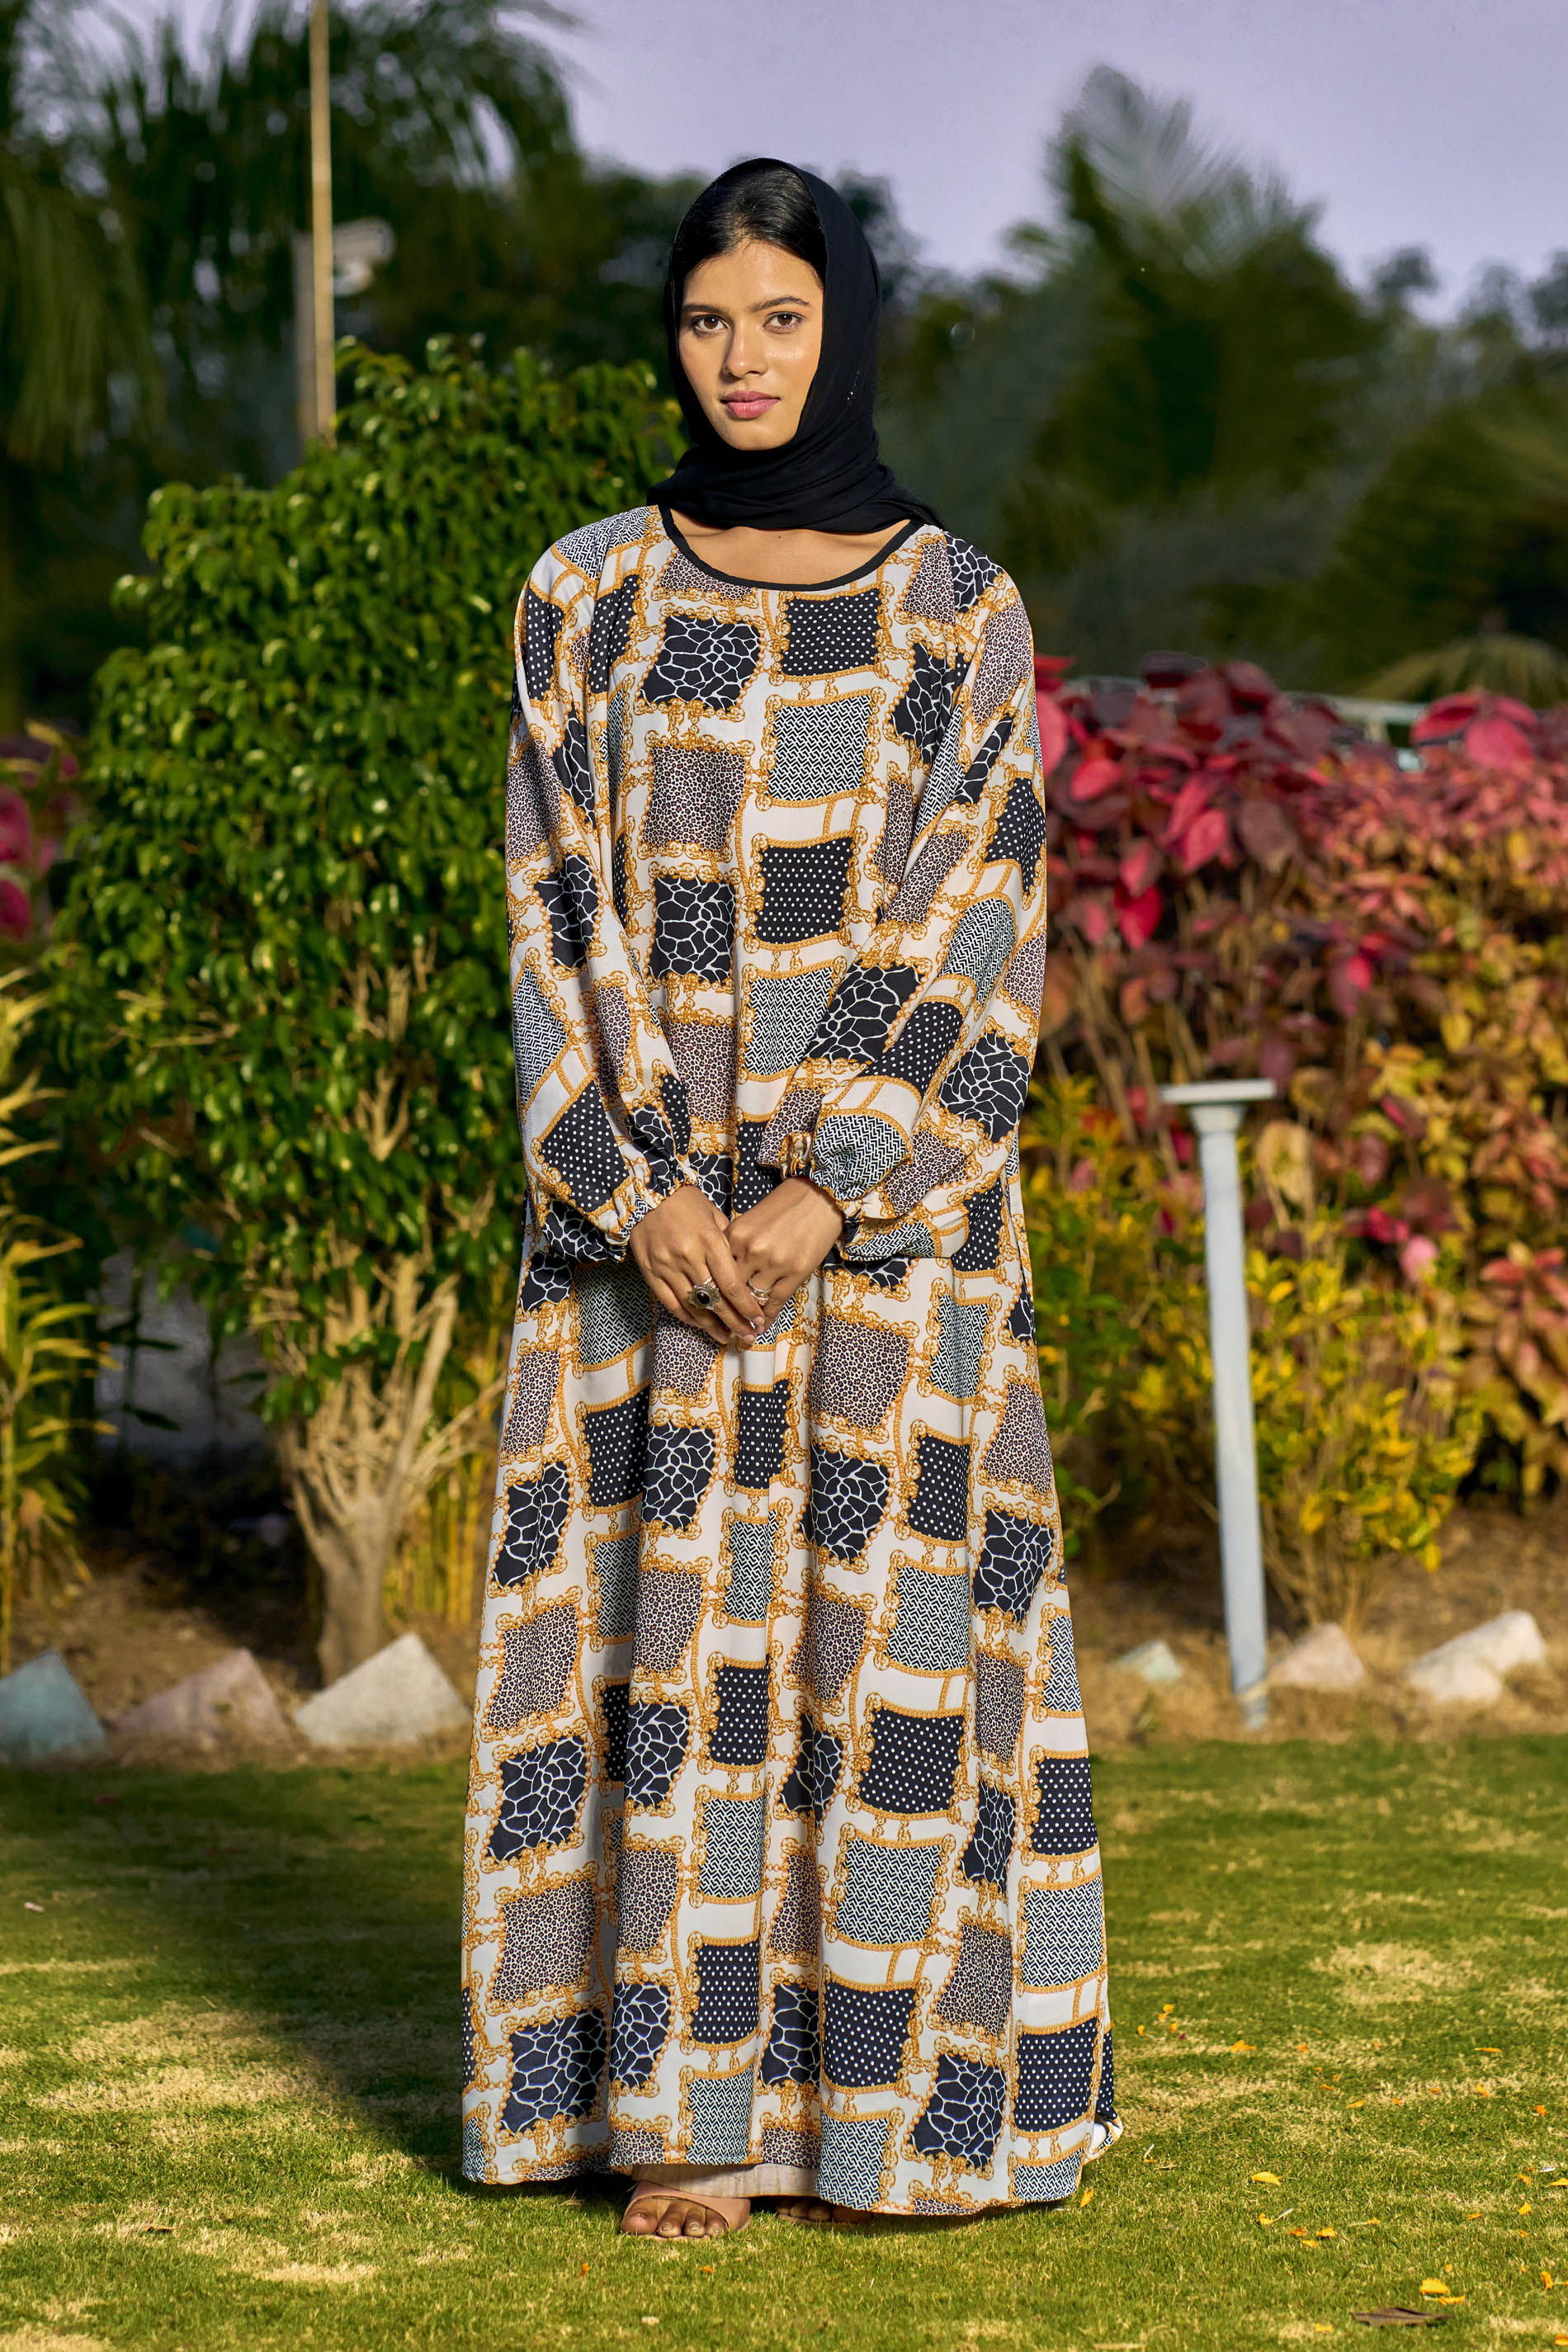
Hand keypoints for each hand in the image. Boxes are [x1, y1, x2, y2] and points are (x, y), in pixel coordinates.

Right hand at [630, 1185, 767, 1343]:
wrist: (645, 1193)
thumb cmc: (686, 1202)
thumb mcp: (714, 1215)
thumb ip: (728, 1242)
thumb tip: (743, 1269)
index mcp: (709, 1241)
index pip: (731, 1284)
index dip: (746, 1307)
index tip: (758, 1319)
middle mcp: (688, 1256)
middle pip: (715, 1300)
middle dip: (734, 1322)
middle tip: (748, 1336)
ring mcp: (667, 1267)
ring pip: (693, 1306)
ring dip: (711, 1326)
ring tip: (726, 1337)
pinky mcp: (650, 1273)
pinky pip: (671, 1304)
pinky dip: (687, 1317)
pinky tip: (701, 1325)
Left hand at [726, 1178, 845, 1325]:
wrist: (817, 1198)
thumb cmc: (782, 1208)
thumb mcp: (749, 1221)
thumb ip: (734, 1246)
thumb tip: (723, 1276)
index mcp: (735, 1235)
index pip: (717, 1272)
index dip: (713, 1293)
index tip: (710, 1308)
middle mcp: (752, 1250)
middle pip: (732, 1289)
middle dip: (728, 1309)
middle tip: (724, 1325)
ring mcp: (774, 1262)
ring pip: (753, 1298)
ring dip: (749, 1315)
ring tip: (744, 1329)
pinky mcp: (796, 1271)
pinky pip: (776, 1301)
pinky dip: (768, 1316)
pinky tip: (762, 1325)